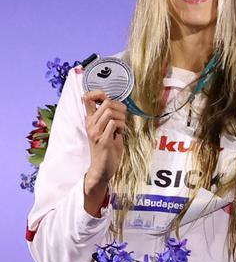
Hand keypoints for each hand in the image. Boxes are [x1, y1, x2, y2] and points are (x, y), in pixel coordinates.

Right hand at [82, 90, 125, 214]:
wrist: (101, 169)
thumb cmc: (107, 148)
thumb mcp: (106, 130)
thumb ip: (109, 117)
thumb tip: (117, 104)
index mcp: (90, 120)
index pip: (87, 98)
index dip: (98, 93)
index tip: (108, 98)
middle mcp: (90, 124)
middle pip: (106, 103)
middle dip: (120, 108)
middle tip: (122, 118)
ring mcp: (95, 132)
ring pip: (110, 112)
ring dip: (122, 118)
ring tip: (121, 127)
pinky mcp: (102, 140)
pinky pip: (113, 124)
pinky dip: (121, 126)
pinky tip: (120, 133)